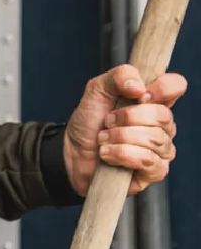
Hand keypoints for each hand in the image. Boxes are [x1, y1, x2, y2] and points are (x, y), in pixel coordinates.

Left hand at [62, 63, 185, 196]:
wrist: (72, 152)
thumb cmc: (89, 121)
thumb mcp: (97, 90)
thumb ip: (118, 76)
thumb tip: (139, 87)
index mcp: (152, 101)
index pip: (176, 85)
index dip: (162, 87)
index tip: (139, 95)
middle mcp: (162, 125)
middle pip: (163, 115)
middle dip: (127, 117)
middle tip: (108, 121)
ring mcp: (161, 149)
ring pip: (154, 139)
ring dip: (120, 137)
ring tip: (104, 139)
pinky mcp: (154, 171)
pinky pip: (148, 160)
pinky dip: (121, 154)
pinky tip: (108, 154)